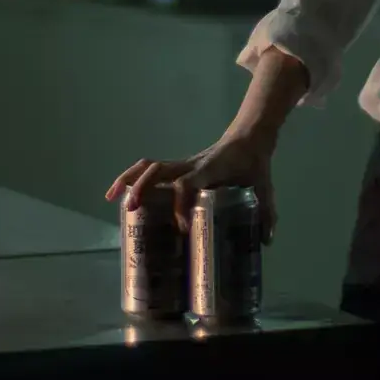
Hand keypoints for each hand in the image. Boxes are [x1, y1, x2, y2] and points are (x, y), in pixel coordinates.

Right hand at [105, 133, 277, 243]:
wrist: (250, 138)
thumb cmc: (254, 164)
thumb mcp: (264, 187)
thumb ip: (266, 212)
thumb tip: (266, 241)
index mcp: (210, 170)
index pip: (188, 183)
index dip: (180, 203)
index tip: (182, 227)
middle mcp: (192, 166)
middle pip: (160, 170)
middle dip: (142, 188)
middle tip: (131, 210)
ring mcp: (183, 165)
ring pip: (151, 167)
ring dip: (130, 180)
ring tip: (113, 198)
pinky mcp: (179, 167)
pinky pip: (152, 169)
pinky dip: (132, 177)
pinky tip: (118, 192)